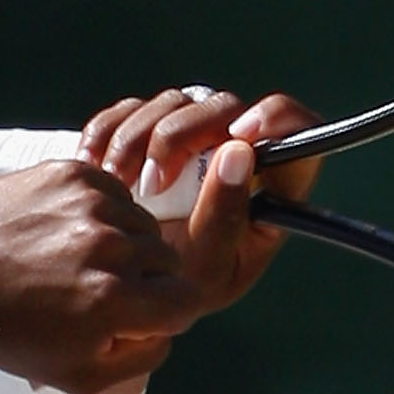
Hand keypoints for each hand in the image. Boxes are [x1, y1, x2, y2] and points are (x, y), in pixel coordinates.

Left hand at [0, 162, 205, 393]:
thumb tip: (174, 323)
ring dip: (124, 244)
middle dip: (146, 279)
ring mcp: (90, 205)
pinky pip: (115, 192)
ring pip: (143, 223)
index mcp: (113, 304)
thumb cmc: (12, 335)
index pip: (187, 300)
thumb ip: (143, 358)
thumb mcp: (80, 375)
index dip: (170, 313)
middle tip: (99, 290)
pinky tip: (64, 233)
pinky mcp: (72, 173)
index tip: (141, 316)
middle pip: (167, 260)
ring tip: (77, 262)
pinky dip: (100, 213)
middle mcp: (108, 248)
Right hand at [79, 86, 326, 315]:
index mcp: (269, 186)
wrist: (124, 290)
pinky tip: (95, 169)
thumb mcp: (207, 269)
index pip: (299, 132)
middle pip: (223, 108)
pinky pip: (128, 109)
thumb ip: (225, 217)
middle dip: (179, 138)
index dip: (278, 119)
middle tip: (151, 186)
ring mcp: (191, 133)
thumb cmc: (181, 289)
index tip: (242, 135)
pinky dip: (107, 135)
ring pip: (173, 103)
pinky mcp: (148, 126)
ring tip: (117, 188)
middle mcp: (235, 149)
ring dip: (135, 141)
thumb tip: (238, 151)